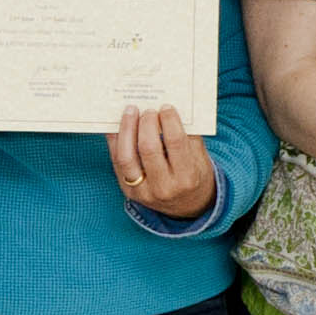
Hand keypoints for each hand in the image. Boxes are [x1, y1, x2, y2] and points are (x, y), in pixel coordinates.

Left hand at [111, 102, 218, 218]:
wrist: (188, 207)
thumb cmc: (195, 175)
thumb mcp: (200, 158)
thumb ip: (187, 136)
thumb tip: (167, 109)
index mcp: (187, 177)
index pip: (175, 143)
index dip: (169, 121)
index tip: (166, 107)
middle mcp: (164, 187)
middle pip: (148, 149)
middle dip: (146, 124)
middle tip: (148, 109)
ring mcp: (143, 192)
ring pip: (126, 156)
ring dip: (126, 129)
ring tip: (130, 112)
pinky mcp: (128, 191)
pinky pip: (117, 162)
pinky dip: (115, 141)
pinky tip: (118, 127)